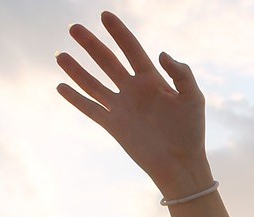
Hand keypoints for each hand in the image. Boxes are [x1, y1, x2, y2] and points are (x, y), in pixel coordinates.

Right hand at [56, 12, 212, 197]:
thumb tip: (160, 54)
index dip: (118, 32)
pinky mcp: (114, 125)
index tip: (104, 15)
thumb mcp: (193, 98)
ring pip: (93, 83)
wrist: (180, 164)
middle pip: (107, 62)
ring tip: (60, 55)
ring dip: (76, 70)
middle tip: (73, 28)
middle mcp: (133, 90)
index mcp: (152, 79)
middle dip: (91, 45)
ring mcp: (122, 107)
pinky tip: (61, 87)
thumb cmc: (191, 131)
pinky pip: (91, 109)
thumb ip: (181, 73)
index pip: (131, 49)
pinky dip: (76, 99)